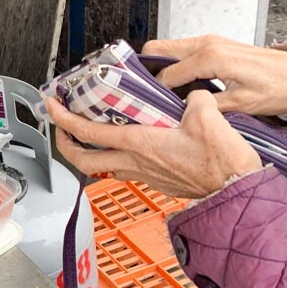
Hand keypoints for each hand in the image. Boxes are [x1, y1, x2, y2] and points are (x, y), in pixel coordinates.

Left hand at [47, 93, 261, 198]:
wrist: (236, 191)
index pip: (87, 132)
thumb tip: (191, 95)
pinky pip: (125, 170)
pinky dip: (116, 158)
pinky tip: (125, 146)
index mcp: (138, 144)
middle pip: (83, 160)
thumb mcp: (206, 117)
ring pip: (103, 167)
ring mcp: (145, 175)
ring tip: (87, 135)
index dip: (63, 118)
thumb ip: (193, 99)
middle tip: (60, 127)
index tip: (51, 104)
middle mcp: (135, 162)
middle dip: (64, 143)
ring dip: (89, 153)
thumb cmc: (222, 164)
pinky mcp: (158, 181)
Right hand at [143, 35, 286, 116]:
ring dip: (161, 68)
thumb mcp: (242, 104)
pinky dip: (174, 65)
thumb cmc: (279, 87)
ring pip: (167, 48)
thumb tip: (182, 108)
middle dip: (148, 71)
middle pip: (156, 49)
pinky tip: (183, 85)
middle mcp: (206, 44)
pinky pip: (182, 51)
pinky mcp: (214, 44)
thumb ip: (207, 104)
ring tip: (165, 93)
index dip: (156, 91)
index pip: (166, 73)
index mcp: (210, 57)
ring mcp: (209, 41)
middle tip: (150, 94)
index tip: (152, 105)